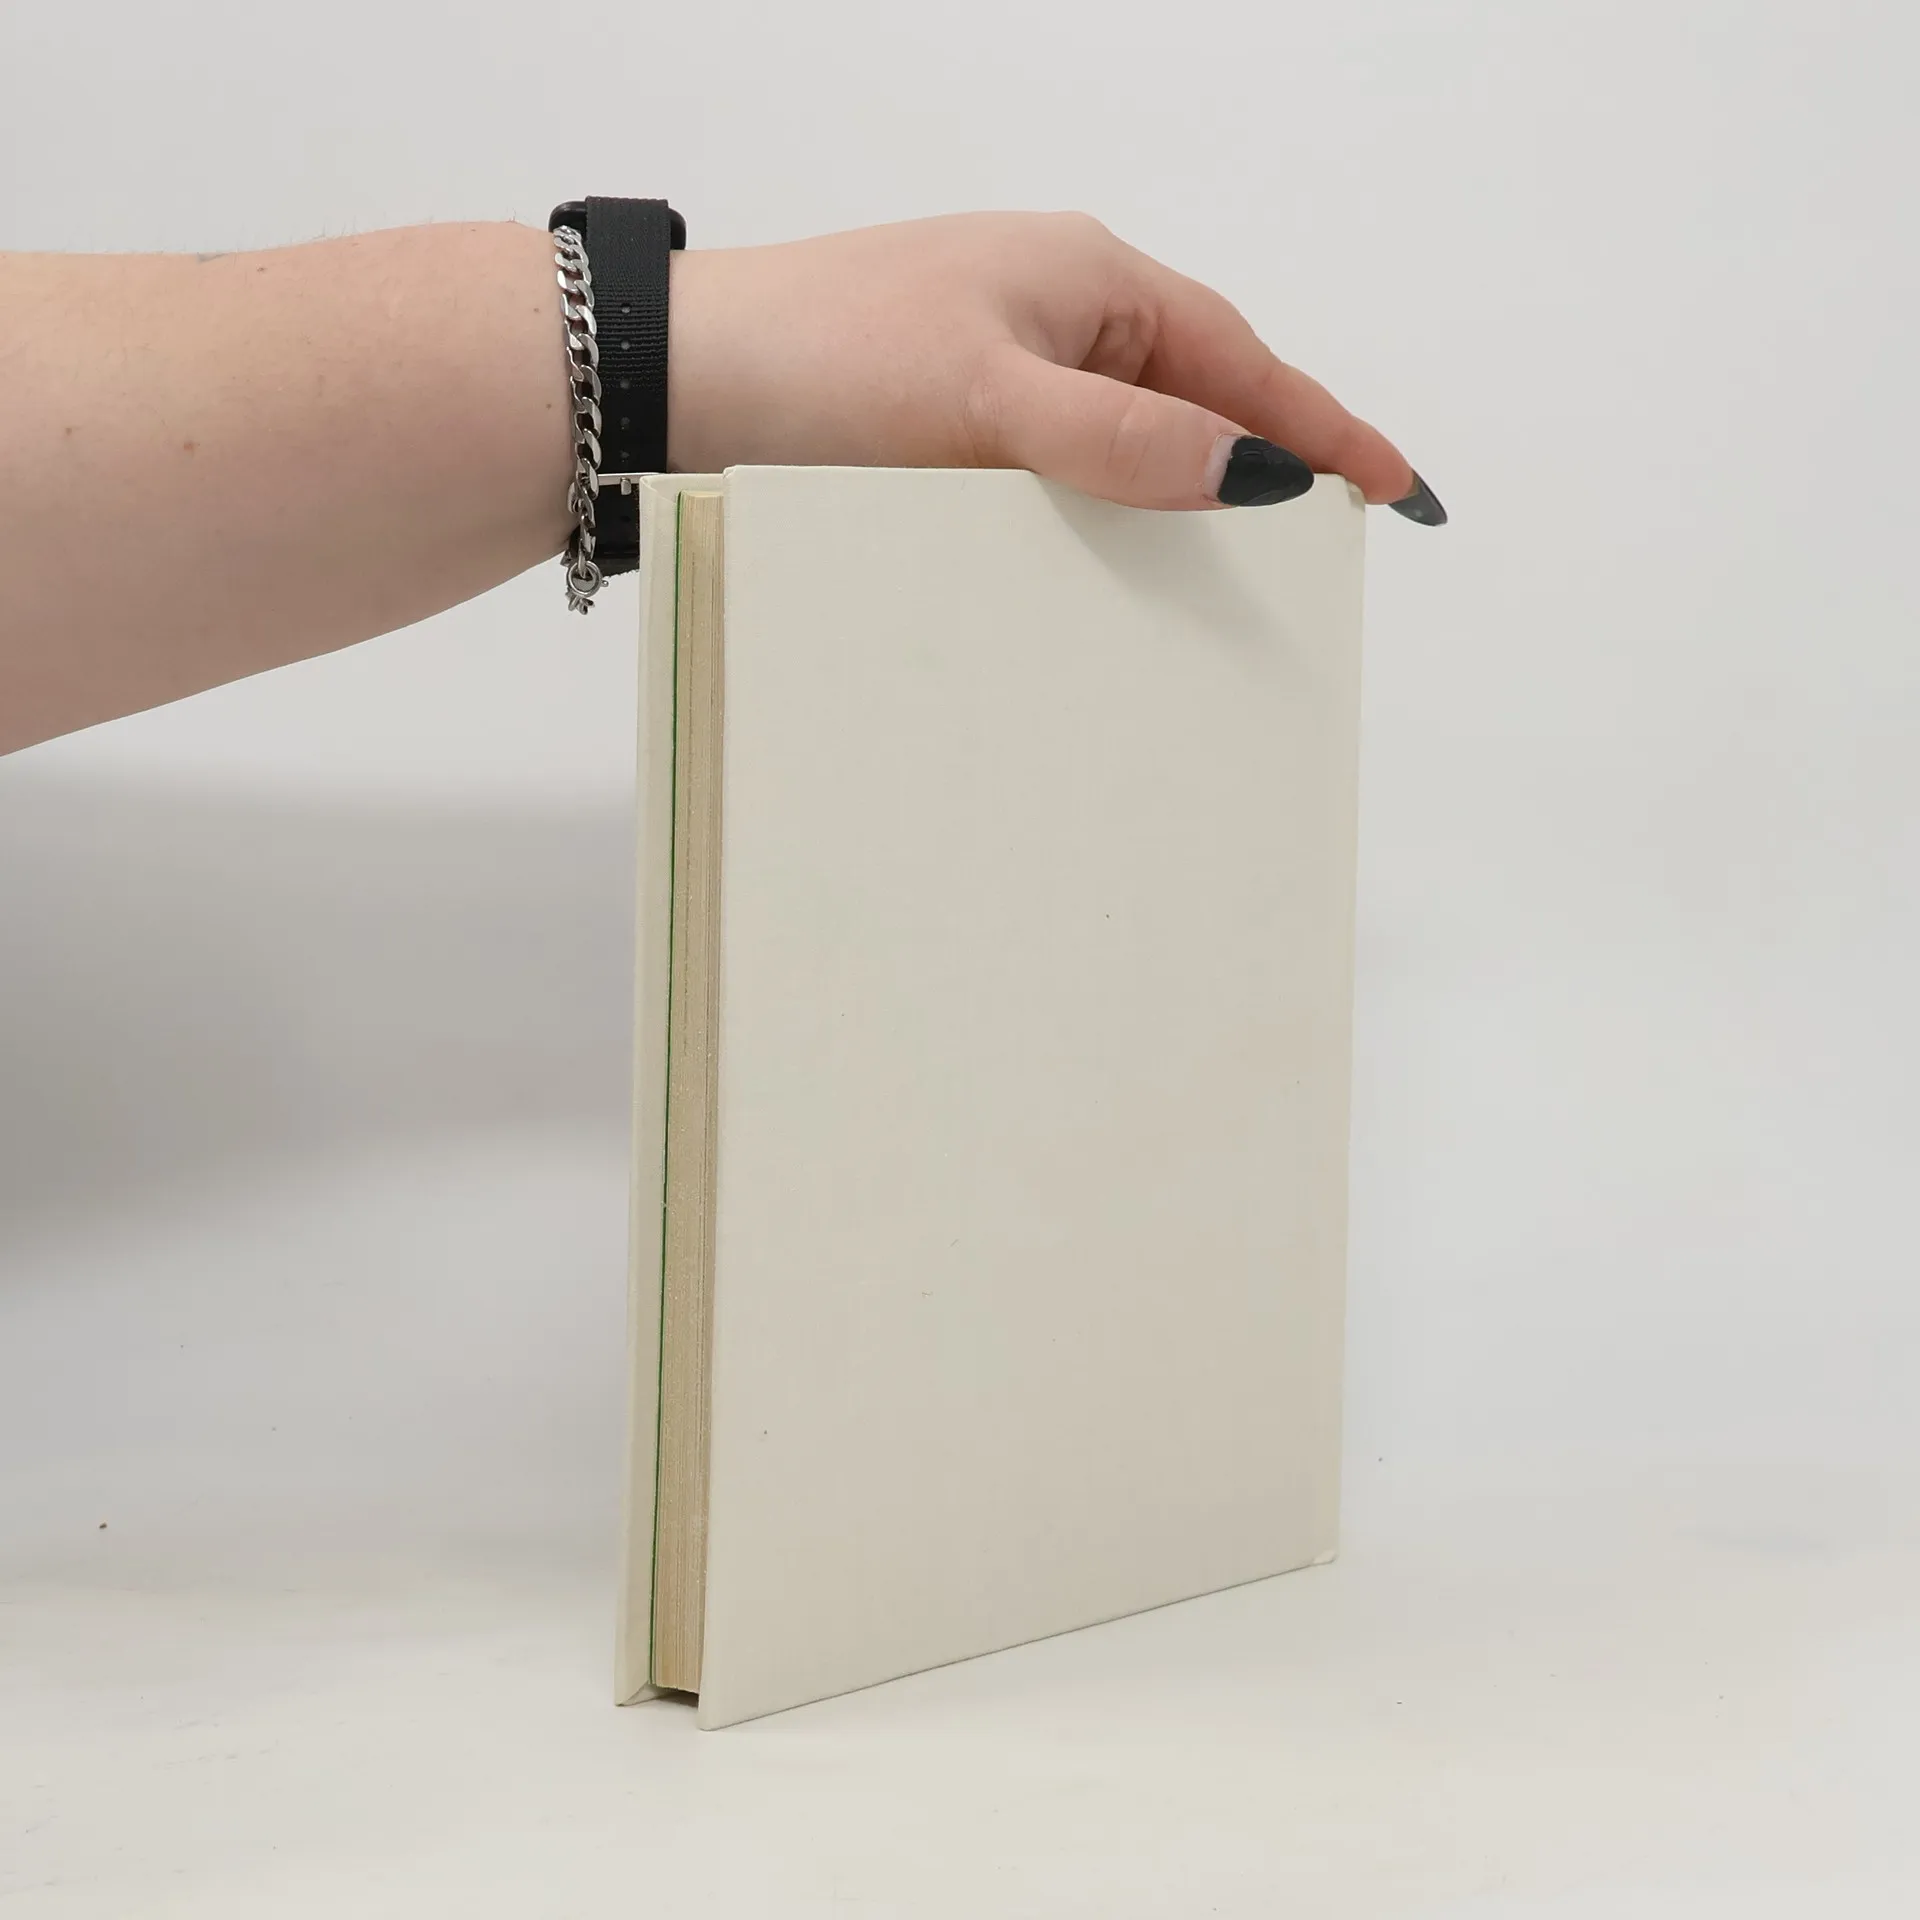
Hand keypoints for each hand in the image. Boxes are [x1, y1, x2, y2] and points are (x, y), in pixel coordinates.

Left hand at [670, 212, 1442, 520]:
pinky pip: (1058, 470)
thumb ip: (1122, 442)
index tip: (1397, 489)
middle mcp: (1052, 314)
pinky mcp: (947, 420)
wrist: (677, 377)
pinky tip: (1103, 566)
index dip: (1325, 429)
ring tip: (1229, 580)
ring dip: (1172, 501)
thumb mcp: (991, 401)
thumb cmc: (826, 358)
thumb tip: (1253, 473)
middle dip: (1260, 470)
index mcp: (1086, 279)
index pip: (1241, 362)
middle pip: (1193, 398)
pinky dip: (1097, 514)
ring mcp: (999, 366)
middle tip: (1324, 551)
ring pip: (1123, 441)